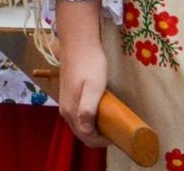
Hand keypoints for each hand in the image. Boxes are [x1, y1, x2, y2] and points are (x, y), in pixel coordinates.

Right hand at [54, 0, 110, 147]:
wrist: (78, 42)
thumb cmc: (89, 63)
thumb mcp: (94, 86)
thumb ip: (88, 109)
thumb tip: (86, 130)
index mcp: (71, 111)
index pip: (86, 137)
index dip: (102, 141)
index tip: (118, 135)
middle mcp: (65, 110)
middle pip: (81, 133)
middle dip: (98, 137)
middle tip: (117, 130)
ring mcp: (65, 103)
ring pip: (79, 125)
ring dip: (94, 129)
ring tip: (110, 122)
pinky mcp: (68, 95)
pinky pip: (78, 115)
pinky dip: (89, 120)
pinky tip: (100, 111)